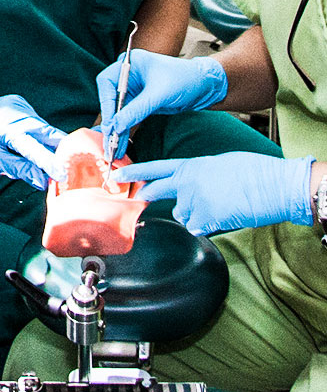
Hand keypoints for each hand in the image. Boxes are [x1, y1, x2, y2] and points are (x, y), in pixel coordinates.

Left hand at [0, 90, 62, 189]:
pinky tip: (38, 146)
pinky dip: (42, 137)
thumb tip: (43, 182)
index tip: (62, 174)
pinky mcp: (23, 103)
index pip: (32, 147)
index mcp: (4, 127)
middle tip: (70, 171)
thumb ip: (19, 169)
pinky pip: (39, 124)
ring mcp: (21, 105)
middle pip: (48, 134)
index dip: (49, 161)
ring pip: (46, 130)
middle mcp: (16, 112)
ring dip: (52, 146)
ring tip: (52, 163)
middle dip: (61, 153)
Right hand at [98, 51, 227, 158]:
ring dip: (117, 130)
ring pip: (119, 112)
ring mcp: (135, 90)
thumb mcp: (159, 95)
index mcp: (130, 63)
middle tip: (108, 141)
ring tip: (114, 149)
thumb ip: (136, 110)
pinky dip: (126, 130)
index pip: (107, 83)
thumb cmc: (185, 79)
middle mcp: (129, 76)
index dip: (106, 104)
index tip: (110, 124)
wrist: (206, 86)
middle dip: (110, 121)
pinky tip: (122, 144)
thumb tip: (116, 126)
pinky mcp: (142, 102)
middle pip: (110, 99)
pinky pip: (129, 118)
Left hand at [112, 152, 314, 235]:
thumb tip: (192, 185)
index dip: (136, 171)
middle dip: (148, 194)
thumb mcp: (219, 164)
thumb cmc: (253, 171)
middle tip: (141, 196)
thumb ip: (199, 174)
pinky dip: (208, 225)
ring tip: (217, 205)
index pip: (156, 168)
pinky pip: (198, 227)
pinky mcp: (205, 220)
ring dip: (194, 214)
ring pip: (182, 214)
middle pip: (157, 190)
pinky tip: (223, 216)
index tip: (118, 174)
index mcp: (190, 165)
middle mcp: (186, 183)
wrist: (273, 186)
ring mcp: (194, 203)